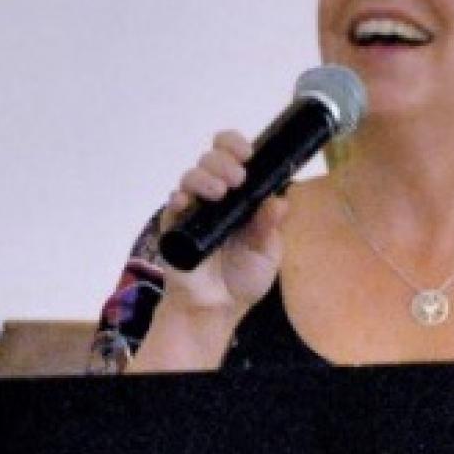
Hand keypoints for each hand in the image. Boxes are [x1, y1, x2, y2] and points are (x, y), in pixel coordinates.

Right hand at [161, 130, 287, 317]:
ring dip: (204, 177)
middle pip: (211, 160)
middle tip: (238, 177)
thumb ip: (270, 228)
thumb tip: (281, 202)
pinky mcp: (174, 226)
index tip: (248, 152)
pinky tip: (187, 201)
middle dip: (223, 160)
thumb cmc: (244, 277)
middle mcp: (215, 197)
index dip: (236, 145)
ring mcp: (193, 209)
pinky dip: (179, 198)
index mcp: (241, 196)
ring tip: (219, 192)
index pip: (234, 157)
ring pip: (191, 176)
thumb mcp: (267, 253)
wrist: (218, 308)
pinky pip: (172, 205)